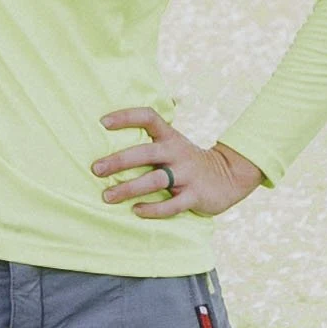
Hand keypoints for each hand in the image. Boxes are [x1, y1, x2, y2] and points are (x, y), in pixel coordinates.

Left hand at [93, 109, 263, 221]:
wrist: (230, 176)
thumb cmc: (188, 160)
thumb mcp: (175, 142)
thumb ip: (153, 135)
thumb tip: (114, 124)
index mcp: (170, 137)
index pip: (149, 117)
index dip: (126, 117)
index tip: (103, 123)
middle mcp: (177, 153)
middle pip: (145, 153)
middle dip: (119, 161)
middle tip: (96, 169)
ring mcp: (187, 175)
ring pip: (155, 180)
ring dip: (129, 189)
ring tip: (107, 196)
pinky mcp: (195, 196)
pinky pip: (172, 205)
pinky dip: (153, 209)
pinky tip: (136, 210)